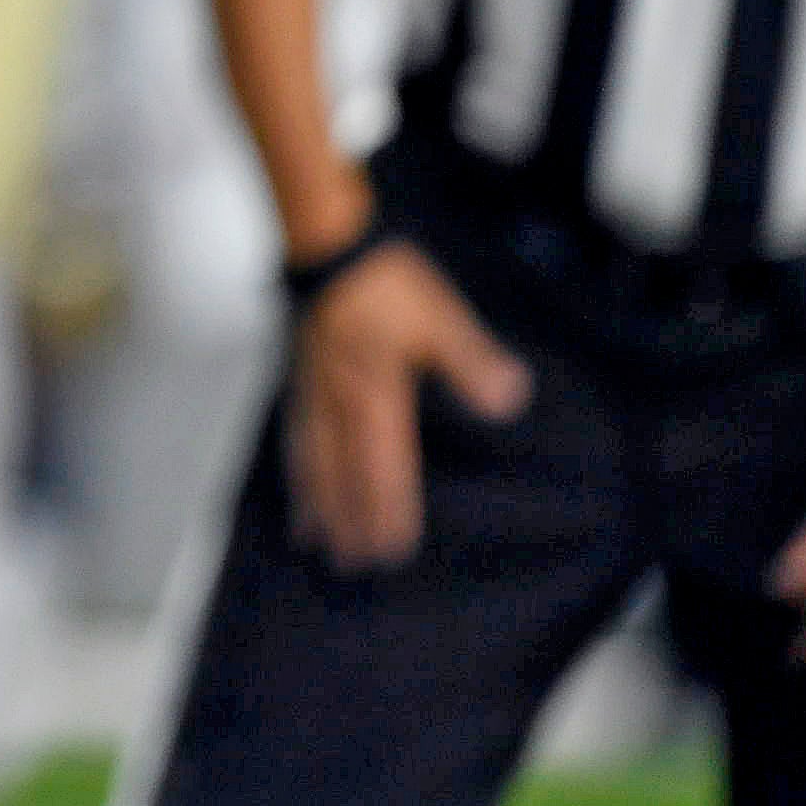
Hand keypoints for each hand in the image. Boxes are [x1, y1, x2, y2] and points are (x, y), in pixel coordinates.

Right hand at [287, 239, 531, 571]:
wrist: (329, 241)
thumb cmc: (386, 280)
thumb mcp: (440, 316)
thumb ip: (471, 361)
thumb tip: (510, 400)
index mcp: (376, 394)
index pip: (382, 466)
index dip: (386, 509)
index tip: (390, 549)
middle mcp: (340, 401)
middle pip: (343, 474)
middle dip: (349, 520)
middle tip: (351, 563)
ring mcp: (314, 390)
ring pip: (313, 459)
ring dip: (317, 502)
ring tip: (313, 538)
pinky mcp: (301, 374)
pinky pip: (296, 431)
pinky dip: (295, 463)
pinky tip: (296, 474)